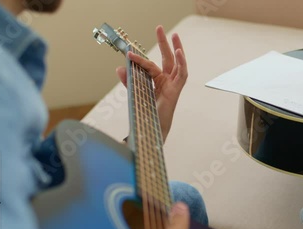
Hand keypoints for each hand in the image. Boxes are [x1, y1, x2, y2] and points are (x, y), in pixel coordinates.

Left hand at [116, 25, 187, 140]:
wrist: (152, 128)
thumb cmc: (147, 113)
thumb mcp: (135, 93)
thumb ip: (129, 81)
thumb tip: (119, 67)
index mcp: (158, 81)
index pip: (149, 65)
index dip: (139, 59)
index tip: (128, 53)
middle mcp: (167, 81)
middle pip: (167, 58)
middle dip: (165, 43)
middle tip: (160, 27)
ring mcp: (173, 85)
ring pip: (177, 63)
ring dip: (176, 49)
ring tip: (173, 35)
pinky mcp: (177, 90)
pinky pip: (182, 74)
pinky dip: (182, 63)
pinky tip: (179, 52)